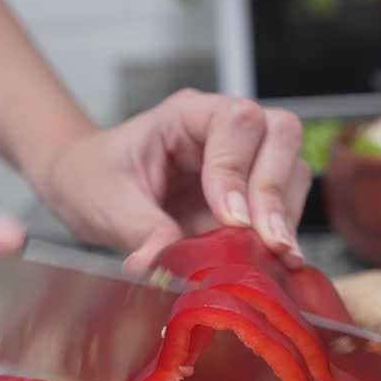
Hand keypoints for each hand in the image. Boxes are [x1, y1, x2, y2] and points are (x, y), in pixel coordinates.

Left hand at [34, 89, 311, 271]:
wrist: (88, 189)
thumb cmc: (94, 177)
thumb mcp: (106, 203)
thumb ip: (139, 229)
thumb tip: (159, 265)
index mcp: (187, 115)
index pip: (235, 121)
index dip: (238, 169)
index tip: (229, 218)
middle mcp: (223, 130)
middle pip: (280, 134)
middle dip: (275, 190)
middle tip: (266, 241)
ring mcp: (244, 160)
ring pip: (292, 168)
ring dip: (286, 213)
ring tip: (274, 256)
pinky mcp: (250, 196)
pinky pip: (286, 204)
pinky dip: (285, 232)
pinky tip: (279, 263)